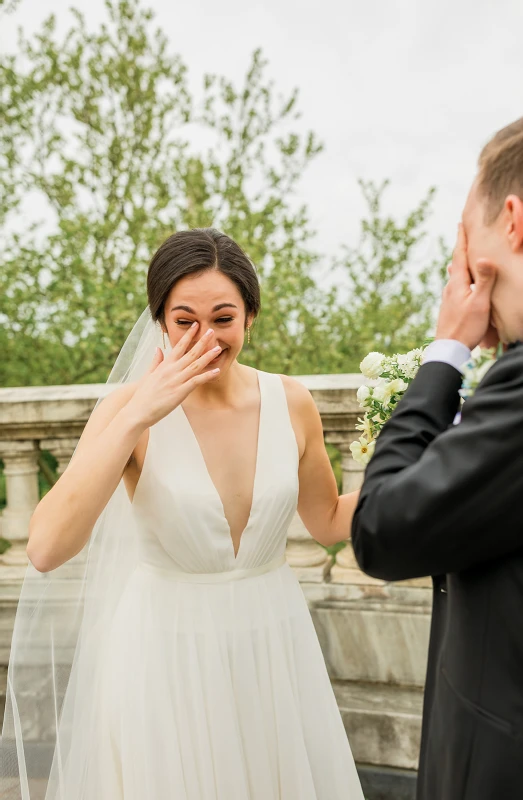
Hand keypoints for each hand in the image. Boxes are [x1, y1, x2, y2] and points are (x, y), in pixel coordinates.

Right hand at [126, 323, 220, 428]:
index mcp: (164, 365)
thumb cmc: (143, 395)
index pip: (179, 346)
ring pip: (195, 365)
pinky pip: (196, 381)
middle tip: (212, 331)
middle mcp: (171, 370)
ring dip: (208, 356)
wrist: (137, 411)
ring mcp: (176, 380)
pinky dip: (207, 375)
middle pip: (190, 353)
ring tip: (219, 348)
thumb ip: (155, 361)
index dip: (188, 335)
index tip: (196, 325)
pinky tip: (217, 371)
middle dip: (202, 341)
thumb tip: (158, 348)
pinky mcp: (179, 392)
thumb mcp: (148, 375)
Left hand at [435, 224, 496, 349]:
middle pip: (456, 263)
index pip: (459, 255)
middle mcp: (450, 287)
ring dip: (460, 263)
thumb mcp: (479, 303)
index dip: (461, 239)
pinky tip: (461, 283)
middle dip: (460, 249)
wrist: (448, 349)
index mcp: (457, 283)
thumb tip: (483, 257)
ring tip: (463, 256)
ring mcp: (448, 298)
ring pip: (455, 275)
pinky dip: (461, 277)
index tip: (460, 224)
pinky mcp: (449, 307)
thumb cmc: (465, 327)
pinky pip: (456, 286)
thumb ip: (484, 280)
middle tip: (462, 234)